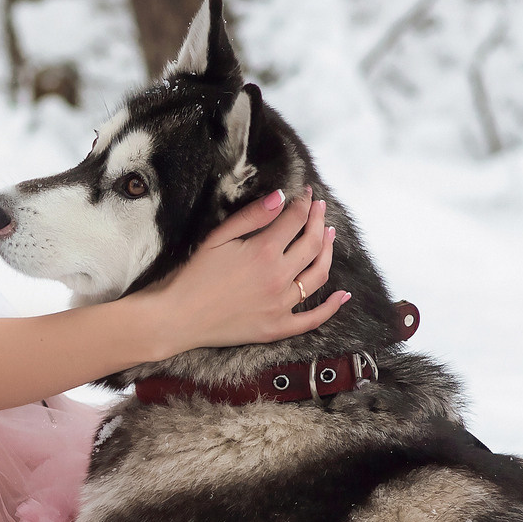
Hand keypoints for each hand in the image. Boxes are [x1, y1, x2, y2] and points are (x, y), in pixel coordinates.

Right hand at [141, 189, 346, 352]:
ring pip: (319, 275)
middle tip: (319, 209)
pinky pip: (313, 319)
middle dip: (318, 221)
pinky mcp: (279, 327)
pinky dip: (332, 307)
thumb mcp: (217, 238)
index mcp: (264, 252)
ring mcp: (282, 305)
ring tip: (329, 237)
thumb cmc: (193, 276)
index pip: (295, 220)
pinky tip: (344, 295)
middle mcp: (279, 277)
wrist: (179, 317)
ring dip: (329, 252)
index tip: (306, 193)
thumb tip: (281, 198)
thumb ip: (251, 217)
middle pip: (312, 243)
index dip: (303, 203)